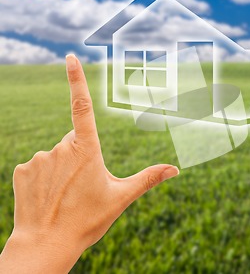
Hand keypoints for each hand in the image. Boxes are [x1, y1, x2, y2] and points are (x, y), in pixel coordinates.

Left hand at [0, 54, 178, 272]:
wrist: (46, 245)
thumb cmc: (86, 221)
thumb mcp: (121, 198)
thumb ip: (148, 178)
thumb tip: (176, 169)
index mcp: (87, 150)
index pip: (83, 106)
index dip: (77, 80)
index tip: (70, 57)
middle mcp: (60, 148)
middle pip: (75, 142)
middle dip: (81, 158)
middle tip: (84, 188)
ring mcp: (38, 159)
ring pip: (56, 155)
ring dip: (62, 170)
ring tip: (65, 197)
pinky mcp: (22, 170)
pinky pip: (38, 167)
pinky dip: (44, 178)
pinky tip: (47, 198)